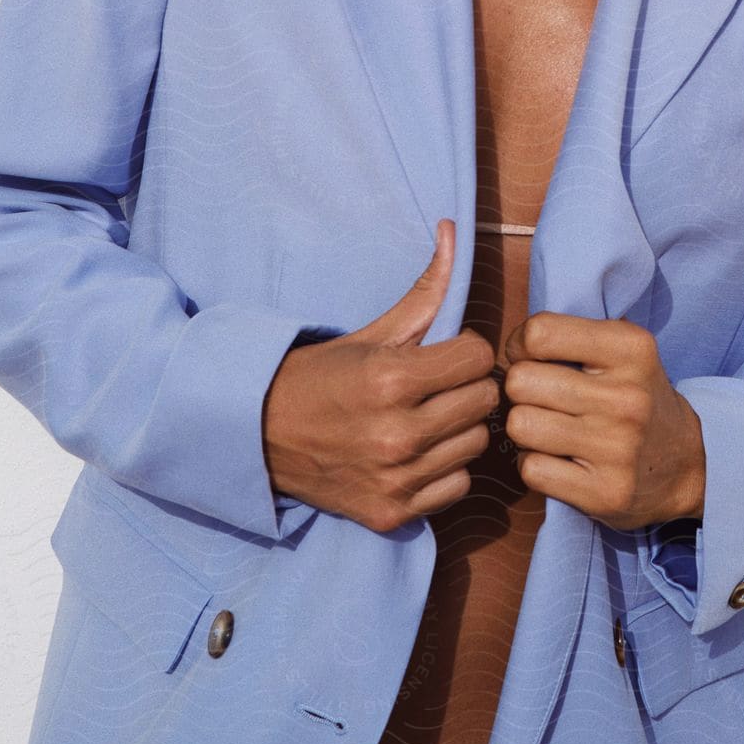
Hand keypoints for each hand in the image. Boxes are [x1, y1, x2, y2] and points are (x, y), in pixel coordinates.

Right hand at [261, 220, 499, 533]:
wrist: (258, 436)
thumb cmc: (319, 376)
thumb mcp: (370, 333)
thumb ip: (424, 290)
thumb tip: (454, 229)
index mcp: (392, 379)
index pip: (478, 357)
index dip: (465, 350)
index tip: (444, 354)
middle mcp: (397, 433)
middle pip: (485, 401)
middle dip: (466, 386)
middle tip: (437, 385)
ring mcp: (396, 478)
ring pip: (476, 444)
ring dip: (459, 428)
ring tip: (426, 418)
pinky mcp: (392, 513)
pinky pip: (457, 485)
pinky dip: (444, 470)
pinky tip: (416, 454)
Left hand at [502, 312, 705, 530]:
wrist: (688, 464)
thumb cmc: (636, 398)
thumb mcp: (621, 350)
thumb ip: (569, 336)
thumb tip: (510, 348)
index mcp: (631, 349)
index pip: (540, 332)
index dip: (521, 346)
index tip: (534, 359)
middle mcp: (627, 397)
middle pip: (520, 382)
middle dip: (521, 390)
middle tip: (543, 399)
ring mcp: (618, 448)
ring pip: (519, 425)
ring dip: (526, 429)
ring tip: (551, 430)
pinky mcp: (605, 493)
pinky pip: (530, 469)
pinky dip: (536, 466)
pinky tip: (560, 461)